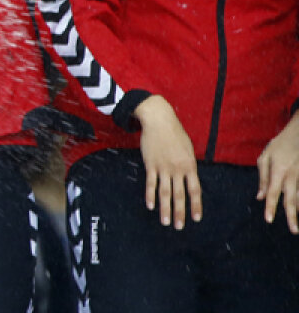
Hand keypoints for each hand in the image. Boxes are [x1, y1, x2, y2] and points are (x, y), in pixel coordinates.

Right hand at [135, 95, 201, 229]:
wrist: (158, 120)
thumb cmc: (175, 133)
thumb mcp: (188, 149)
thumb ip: (188, 165)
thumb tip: (189, 178)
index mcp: (190, 166)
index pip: (195, 190)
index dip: (196, 205)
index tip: (196, 219)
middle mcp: (177, 169)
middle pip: (180, 195)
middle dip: (180, 213)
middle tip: (179, 227)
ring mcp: (163, 168)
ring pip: (165, 192)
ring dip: (165, 209)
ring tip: (165, 222)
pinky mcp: (151, 164)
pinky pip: (151, 183)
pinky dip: (150, 195)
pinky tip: (151, 206)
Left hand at [258, 112, 298, 232]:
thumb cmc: (280, 145)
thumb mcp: (265, 157)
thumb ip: (262, 178)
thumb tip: (259, 197)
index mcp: (278, 170)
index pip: (272, 192)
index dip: (270, 206)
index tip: (268, 219)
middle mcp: (292, 176)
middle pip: (291, 199)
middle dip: (292, 216)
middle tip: (294, 230)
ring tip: (297, 225)